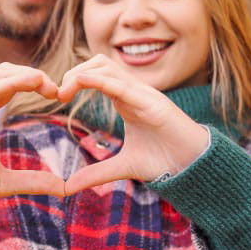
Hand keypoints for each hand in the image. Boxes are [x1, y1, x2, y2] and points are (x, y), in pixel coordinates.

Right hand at [0, 63, 65, 228]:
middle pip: (6, 73)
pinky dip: (13, 82)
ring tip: (49, 83)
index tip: (58, 96)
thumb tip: (61, 188)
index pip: (9, 85)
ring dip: (27, 75)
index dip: (34, 84)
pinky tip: (34, 81)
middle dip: (34, 76)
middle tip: (59, 90)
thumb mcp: (1, 181)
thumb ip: (30, 180)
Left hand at [58, 55, 208, 194]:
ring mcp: (144, 94)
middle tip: (58, 94)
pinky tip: (81, 82)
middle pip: (98, 62)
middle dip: (74, 71)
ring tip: (65, 92)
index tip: (57, 97)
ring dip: (81, 73)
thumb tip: (68, 187)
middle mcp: (134, 91)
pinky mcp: (153, 103)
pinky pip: (122, 85)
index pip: (96, 74)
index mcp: (125, 99)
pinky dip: (99, 80)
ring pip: (107, 67)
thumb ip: (96, 173)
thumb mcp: (122, 167)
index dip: (74, 79)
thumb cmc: (163, 161)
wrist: (193, 167)